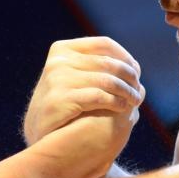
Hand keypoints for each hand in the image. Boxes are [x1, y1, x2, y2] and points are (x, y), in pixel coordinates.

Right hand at [23, 37, 143, 145]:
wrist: (39, 132)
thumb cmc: (64, 104)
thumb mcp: (75, 77)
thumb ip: (97, 67)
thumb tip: (134, 65)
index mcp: (62, 49)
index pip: (104, 44)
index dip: (125, 57)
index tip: (136, 73)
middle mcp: (58, 61)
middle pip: (108, 63)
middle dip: (129, 77)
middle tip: (139, 91)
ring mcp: (57, 79)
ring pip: (107, 80)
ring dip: (127, 91)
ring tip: (135, 101)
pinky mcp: (60, 99)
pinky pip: (100, 97)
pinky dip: (116, 102)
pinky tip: (123, 109)